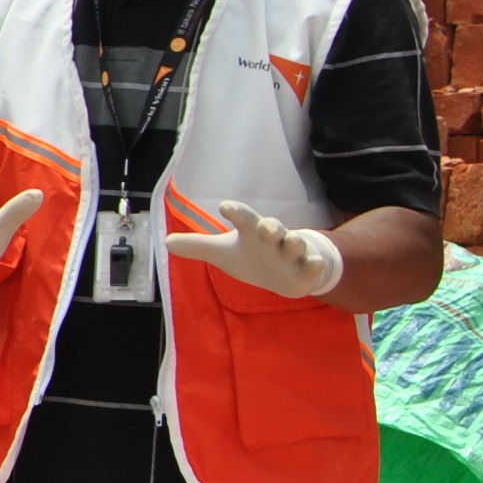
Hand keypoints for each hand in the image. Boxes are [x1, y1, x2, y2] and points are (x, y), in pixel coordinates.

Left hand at [165, 201, 342, 299]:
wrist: (285, 275)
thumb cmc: (253, 257)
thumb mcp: (223, 253)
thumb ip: (198, 246)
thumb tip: (166, 242)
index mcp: (252, 232)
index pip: (244, 218)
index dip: (236, 212)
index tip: (225, 207)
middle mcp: (274, 239)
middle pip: (273, 227)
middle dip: (270, 226)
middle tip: (265, 226)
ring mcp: (293, 254)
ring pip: (296, 243)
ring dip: (294, 242)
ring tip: (290, 241)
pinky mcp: (307, 270)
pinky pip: (314, 265)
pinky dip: (315, 264)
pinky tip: (315, 263)